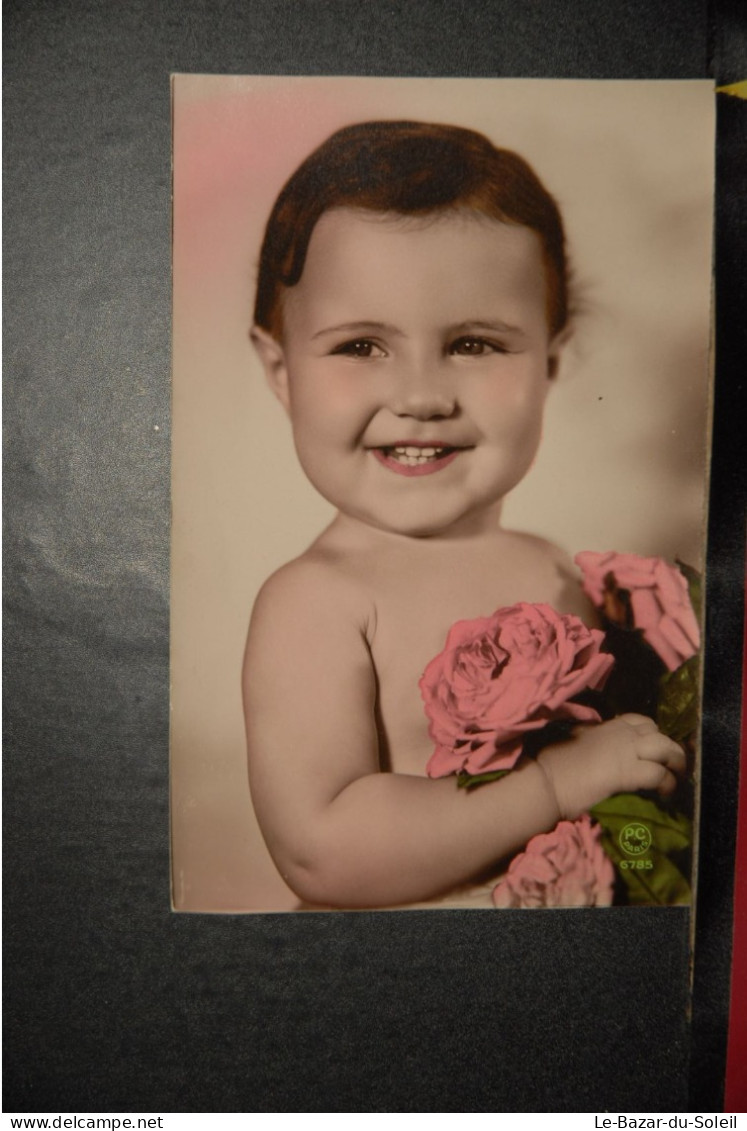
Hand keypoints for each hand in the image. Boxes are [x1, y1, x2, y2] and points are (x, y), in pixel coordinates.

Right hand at [537, 714, 685, 819]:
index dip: (653, 735)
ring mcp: (625, 750)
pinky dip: (667, 785)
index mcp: (606, 725)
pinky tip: (664, 795)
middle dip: (671, 749)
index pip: (640, 721)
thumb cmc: (552, 765)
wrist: (545, 782)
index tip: (653, 751)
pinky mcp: (628, 772)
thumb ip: (592, 737)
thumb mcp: (574, 739)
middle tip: (672, 768)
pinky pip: (659, 775)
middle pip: (659, 734)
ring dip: (676, 764)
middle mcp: (620, 733)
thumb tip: (600, 744)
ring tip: (676, 779)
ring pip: (666, 749)